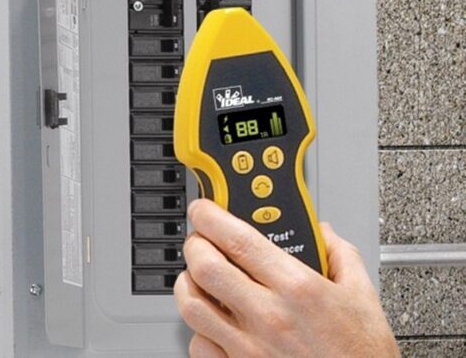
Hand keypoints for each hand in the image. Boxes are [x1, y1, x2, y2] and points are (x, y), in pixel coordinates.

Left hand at [174, 199, 397, 357]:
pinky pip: (199, 344)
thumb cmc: (363, 356)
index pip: (237, 239)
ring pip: (192, 305)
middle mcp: (268, 316)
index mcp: (298, 288)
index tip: (204, 209)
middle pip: (204, 266)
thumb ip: (340, 256)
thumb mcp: (364, 297)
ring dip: (188, 284)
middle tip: (201, 240)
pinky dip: (198, 329)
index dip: (210, 216)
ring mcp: (249, 346)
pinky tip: (212, 322)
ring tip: (198, 277)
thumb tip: (323, 233)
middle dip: (195, 245)